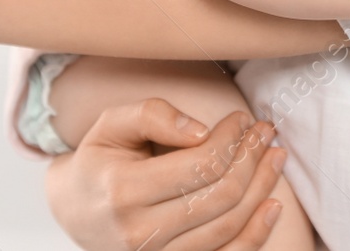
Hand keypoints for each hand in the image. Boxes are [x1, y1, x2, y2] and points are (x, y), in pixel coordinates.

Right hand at [44, 99, 287, 250]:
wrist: (75, 211)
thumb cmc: (99, 160)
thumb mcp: (111, 124)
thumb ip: (153, 115)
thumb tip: (202, 130)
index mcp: (123, 190)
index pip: (198, 165)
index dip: (230, 140)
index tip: (242, 119)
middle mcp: (140, 232)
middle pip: (219, 196)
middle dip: (251, 160)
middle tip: (265, 132)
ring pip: (228, 227)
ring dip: (261, 189)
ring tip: (274, 156)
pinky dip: (255, 234)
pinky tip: (273, 205)